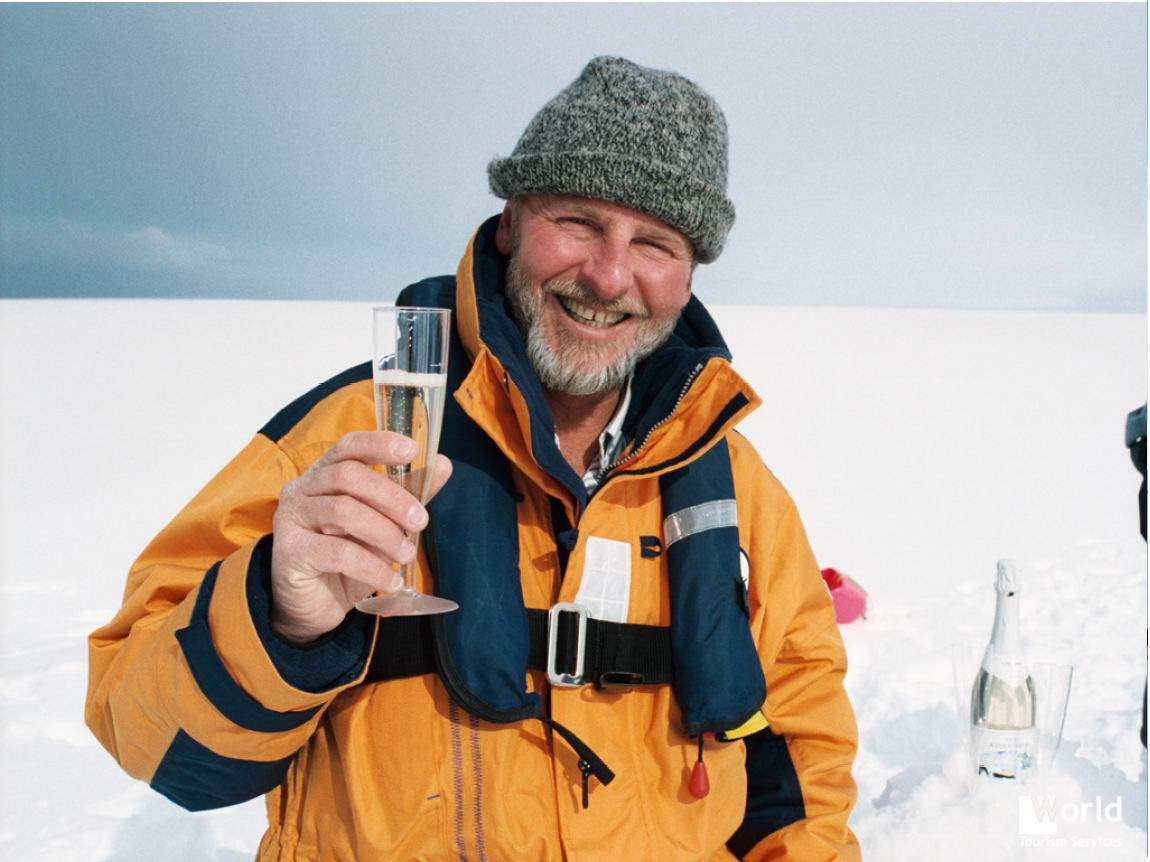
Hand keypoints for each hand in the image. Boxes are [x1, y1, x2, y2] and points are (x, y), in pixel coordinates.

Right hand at [270, 431, 452, 643]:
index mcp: (325, 473)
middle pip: (348, 475)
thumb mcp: (383, 523)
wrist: (316, 605)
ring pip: (344, 511)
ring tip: (407, 555)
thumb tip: (442, 465)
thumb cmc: (347, 558)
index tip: (412, 450)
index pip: (349, 446)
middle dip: (392, 497)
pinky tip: (390, 581)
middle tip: (420, 521)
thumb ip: (408, 493)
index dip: (379, 444)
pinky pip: (338, 553)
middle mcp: (303, 488)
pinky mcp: (290, 551)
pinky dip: (372, 567)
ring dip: (384, 533)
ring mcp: (291, 517)